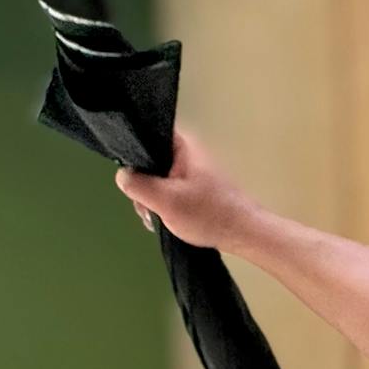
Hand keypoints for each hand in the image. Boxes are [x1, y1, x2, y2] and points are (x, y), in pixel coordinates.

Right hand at [114, 128, 258, 250]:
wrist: (246, 235)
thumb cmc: (208, 214)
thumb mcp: (164, 200)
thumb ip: (137, 184)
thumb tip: (122, 175)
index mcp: (181, 144)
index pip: (145, 134)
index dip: (132, 154)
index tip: (129, 177)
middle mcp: (187, 153)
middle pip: (149, 161)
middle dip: (142, 186)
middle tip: (144, 209)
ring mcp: (193, 171)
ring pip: (158, 179)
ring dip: (152, 200)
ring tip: (154, 219)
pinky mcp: (197, 188)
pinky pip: (171, 190)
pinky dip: (164, 205)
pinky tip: (163, 221)